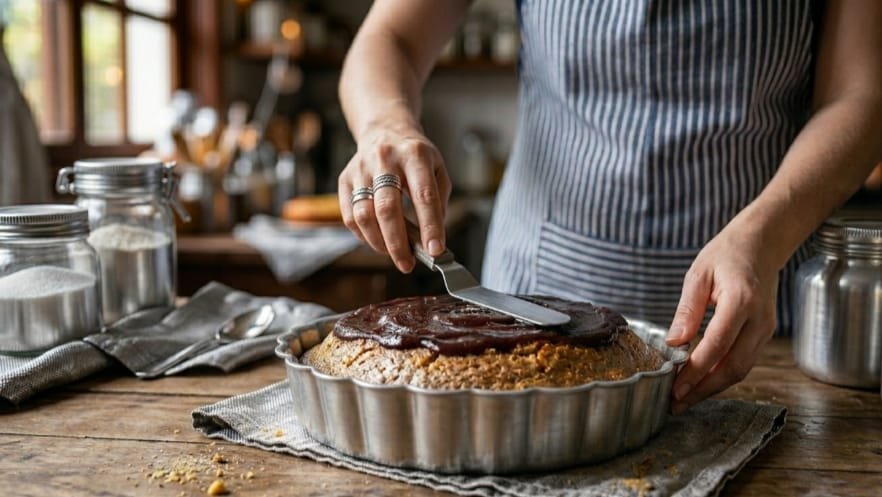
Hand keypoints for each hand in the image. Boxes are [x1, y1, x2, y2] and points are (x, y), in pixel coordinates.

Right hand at [338, 120, 451, 272]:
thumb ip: (438, 204)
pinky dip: (364, 236)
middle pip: (388, 208)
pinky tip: (378, 241)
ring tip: (394, 254)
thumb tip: (431, 242)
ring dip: (379, 243)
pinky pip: (350, 216)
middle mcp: (385, 159)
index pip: (423, 196)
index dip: (430, 226)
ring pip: (364, 215)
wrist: (385, 130)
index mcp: (415, 155)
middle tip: (408, 264)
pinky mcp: (345, 179)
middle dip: (398, 243)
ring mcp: (361, 169)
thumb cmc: (415, 157)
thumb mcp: (437, 170)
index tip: (435, 251)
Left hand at [665, 226, 779, 413]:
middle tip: (676, 404)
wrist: (762, 244)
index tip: (675, 388)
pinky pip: (744, 361)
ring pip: (742, 369)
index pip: (717, 346)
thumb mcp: (698, 274)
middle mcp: (759, 320)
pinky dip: (722, 375)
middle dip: (704, 389)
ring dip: (713, 387)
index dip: (696, 371)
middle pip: (734, 367)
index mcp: (741, 301)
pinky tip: (701, 381)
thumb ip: (687, 310)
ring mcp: (766, 329)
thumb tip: (673, 342)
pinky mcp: (765, 333)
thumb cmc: (726, 254)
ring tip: (684, 399)